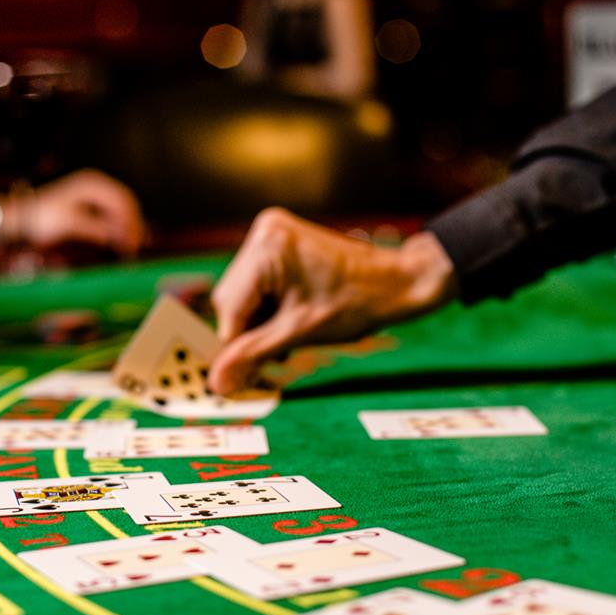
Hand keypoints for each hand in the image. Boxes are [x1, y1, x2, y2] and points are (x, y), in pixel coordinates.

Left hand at [0, 169, 145, 257]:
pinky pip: (112, 215)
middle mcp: (97, 186)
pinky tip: (119, 242)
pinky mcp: (92, 205)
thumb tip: (119, 236)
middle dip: (132, 225)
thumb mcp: (72, 224)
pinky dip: (117, 228)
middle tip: (134, 248)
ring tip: (128, 248)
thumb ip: (97, 228)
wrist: (25, 216)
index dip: (131, 222)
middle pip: (126, 204)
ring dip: (126, 228)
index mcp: (93, 184)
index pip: (122, 201)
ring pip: (121, 210)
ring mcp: (95, 195)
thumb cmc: (45, 217)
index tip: (132, 242)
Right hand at [208, 208, 456, 394]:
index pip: (230, 308)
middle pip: (233, 299)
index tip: (239, 375)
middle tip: (277, 357)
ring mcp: (273, 234)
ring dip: (260, 323)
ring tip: (290, 338)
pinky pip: (259, 284)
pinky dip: (270, 308)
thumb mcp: (300, 332)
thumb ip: (253, 354)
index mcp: (267, 247)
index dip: (236, 345)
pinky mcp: (282, 243)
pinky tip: (291, 321)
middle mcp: (265, 232)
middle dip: (250, 332)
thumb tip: (216, 382)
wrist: (398, 282)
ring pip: (244, 295)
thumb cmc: (358, 302)